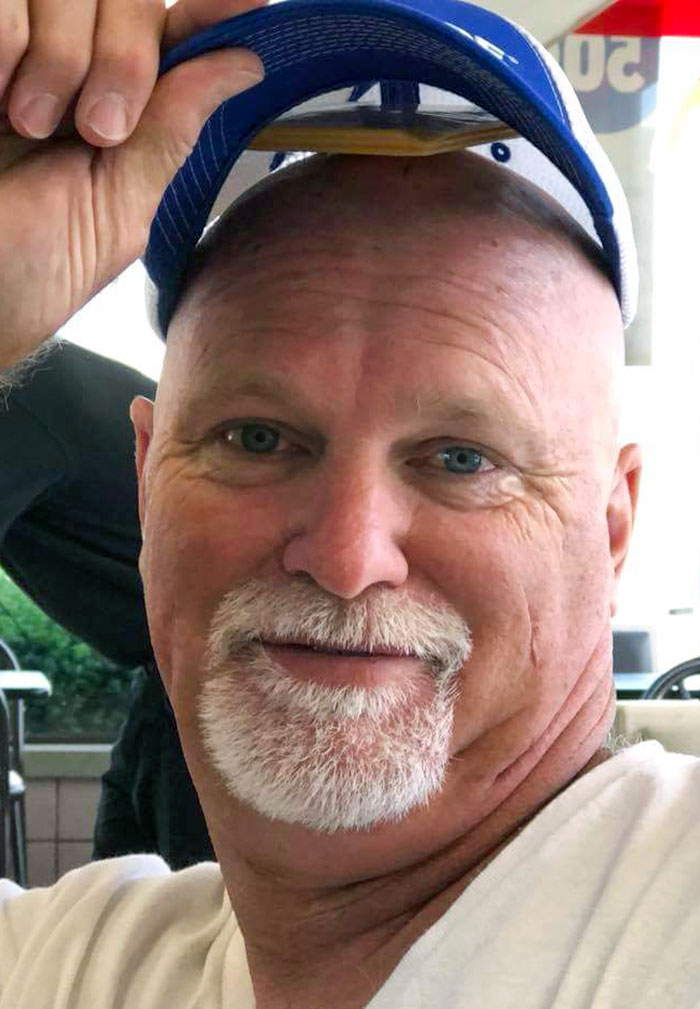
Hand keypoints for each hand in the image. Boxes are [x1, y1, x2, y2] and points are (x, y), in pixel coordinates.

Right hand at [0, 0, 264, 369]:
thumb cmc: (24, 272)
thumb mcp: (114, 212)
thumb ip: (168, 133)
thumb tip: (241, 67)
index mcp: (112, 107)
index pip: (173, 33)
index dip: (211, 15)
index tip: (251, 5)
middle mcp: (63, 64)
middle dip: (127, 57)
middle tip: (98, 129)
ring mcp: (13, 47)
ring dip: (61, 59)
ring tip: (29, 127)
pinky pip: (5, 2)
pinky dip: (6, 46)